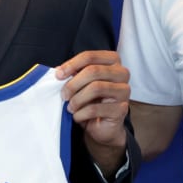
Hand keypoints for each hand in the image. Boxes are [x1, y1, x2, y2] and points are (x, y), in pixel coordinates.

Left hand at [57, 50, 129, 170]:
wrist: (101, 126)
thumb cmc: (91, 100)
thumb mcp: (81, 83)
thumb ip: (74, 74)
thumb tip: (59, 72)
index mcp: (112, 61)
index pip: (90, 56)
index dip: (71, 64)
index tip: (58, 75)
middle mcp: (122, 73)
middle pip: (93, 71)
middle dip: (73, 84)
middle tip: (63, 95)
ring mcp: (124, 91)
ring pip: (96, 88)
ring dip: (77, 99)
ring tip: (70, 107)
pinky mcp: (122, 109)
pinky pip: (96, 109)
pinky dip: (81, 114)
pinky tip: (78, 116)